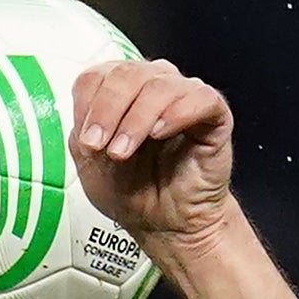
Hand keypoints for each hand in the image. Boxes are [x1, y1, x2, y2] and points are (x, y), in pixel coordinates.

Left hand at [69, 57, 240, 255]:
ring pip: (160, 84)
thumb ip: (83, 134)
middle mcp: (153, 87)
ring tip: (123, 151)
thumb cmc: (134, 192)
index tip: (86, 139)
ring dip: (135, 119)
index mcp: (122, 94)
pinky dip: (177, 112)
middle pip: (127, 73)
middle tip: (99, 145)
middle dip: (107, 110)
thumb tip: (84, 117)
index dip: (88, 103)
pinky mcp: (214, 114)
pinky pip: (202, 98)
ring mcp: (185, 97)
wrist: (165, 224)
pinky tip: (159, 132)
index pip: (100, 75)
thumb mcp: (91, 165)